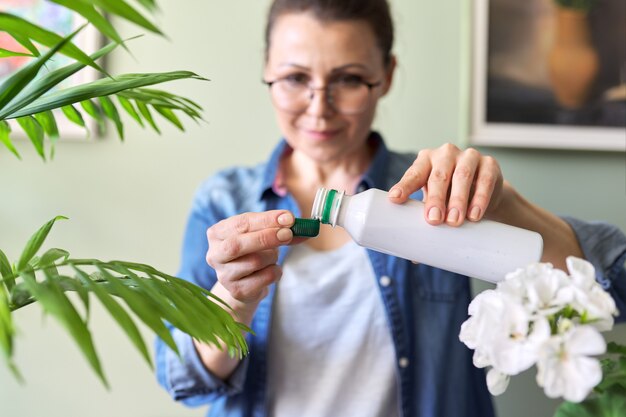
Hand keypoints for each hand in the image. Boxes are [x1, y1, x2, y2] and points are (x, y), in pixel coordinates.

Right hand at [206, 210, 293, 304]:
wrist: (247, 282)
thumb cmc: (254, 251)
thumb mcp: (263, 233)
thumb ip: (282, 228)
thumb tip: (305, 228)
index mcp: (217, 233)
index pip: (241, 223)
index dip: (266, 219)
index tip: (288, 218)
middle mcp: (214, 254)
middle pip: (238, 245)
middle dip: (266, 237)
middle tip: (288, 233)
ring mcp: (224, 275)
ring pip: (254, 262)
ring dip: (272, 256)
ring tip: (273, 256)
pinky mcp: (237, 291)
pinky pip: (264, 278)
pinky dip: (275, 271)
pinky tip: (271, 269)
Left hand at [388, 144, 503, 225]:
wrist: (484, 189)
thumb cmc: (450, 195)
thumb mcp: (435, 203)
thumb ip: (425, 222)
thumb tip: (414, 258)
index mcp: (425, 161)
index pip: (413, 173)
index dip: (404, 186)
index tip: (395, 199)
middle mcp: (445, 154)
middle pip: (439, 176)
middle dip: (435, 199)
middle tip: (434, 221)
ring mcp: (469, 156)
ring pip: (462, 176)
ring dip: (458, 200)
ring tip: (455, 221)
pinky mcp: (490, 164)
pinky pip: (485, 180)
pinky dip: (480, 199)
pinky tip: (475, 215)